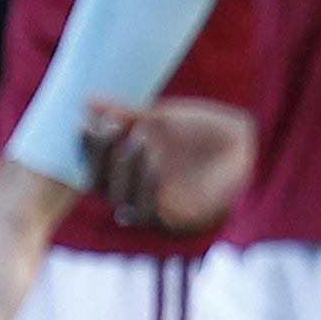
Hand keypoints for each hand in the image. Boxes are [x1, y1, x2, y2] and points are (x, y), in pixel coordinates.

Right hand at [87, 98, 254, 235]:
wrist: (238, 142)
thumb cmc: (198, 130)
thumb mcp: (158, 120)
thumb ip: (123, 115)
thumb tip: (86, 99)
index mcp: (127, 170)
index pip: (94, 168)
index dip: (85, 151)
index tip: (82, 124)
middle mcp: (136, 192)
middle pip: (101, 187)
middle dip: (100, 158)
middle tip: (108, 127)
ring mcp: (156, 207)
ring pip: (121, 201)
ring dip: (125, 169)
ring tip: (140, 135)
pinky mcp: (177, 220)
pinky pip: (148, 212)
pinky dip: (146, 186)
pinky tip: (153, 161)